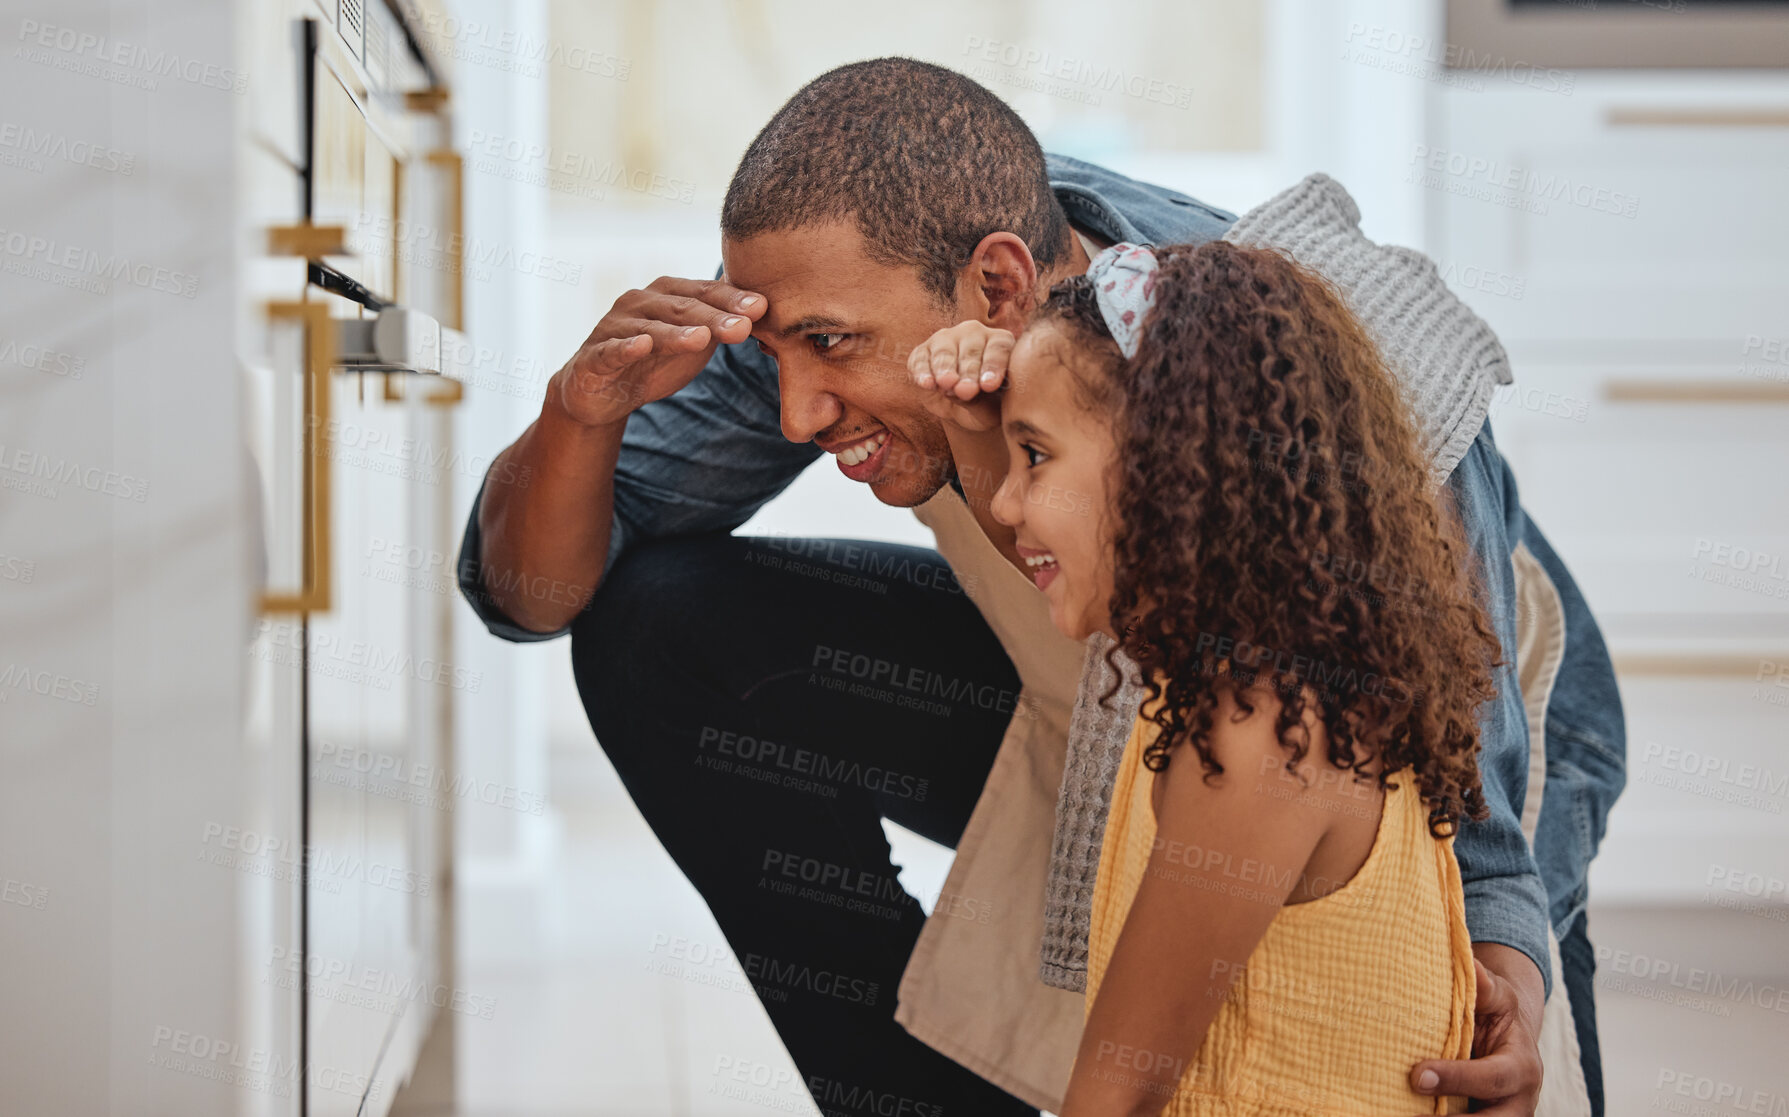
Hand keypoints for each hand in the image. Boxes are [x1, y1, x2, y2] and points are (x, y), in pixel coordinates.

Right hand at [549, 276, 764, 428]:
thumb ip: (722, 328)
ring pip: (649, 328)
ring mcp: (615, 327)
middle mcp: (640, 303)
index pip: (705, 293)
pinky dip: (625, 347)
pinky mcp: (594, 355)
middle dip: (714, 316)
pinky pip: (610, 350)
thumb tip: (763, 312)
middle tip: (744, 326)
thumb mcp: (694, 344)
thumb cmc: (655, 361)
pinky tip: (641, 346)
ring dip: (675, 333)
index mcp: (667, 294)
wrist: (604, 393)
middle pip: (682, 308)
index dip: (732, 299)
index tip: (762, 307)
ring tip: (702, 338)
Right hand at [906, 321, 1014, 433]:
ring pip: (945, 350)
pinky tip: (927, 383)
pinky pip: (921, 359)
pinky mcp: (922, 352)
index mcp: (1000, 342)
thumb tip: (963, 391)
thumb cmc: (985, 405)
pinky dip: (923, 371)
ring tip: (946, 383)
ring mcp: (946, 339)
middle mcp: (973, 333)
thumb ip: (982, 400)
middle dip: (968, 371)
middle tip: (967, 391)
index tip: (989, 386)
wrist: (961, 409)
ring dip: (945, 367)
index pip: (998, 348)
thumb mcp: (990, 410)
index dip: (993, 366)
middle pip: (971, 350)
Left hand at [1408, 951, 1544, 1114]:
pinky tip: (1408, 1114)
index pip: (1492, 1078)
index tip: (1417, 1076)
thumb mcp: (1496, 996)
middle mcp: (1519, 1100)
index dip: (1456, 1079)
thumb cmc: (1497, 1012)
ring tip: (1405, 1116)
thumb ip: (1482, 985)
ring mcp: (1505, 1116)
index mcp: (1522, 1066)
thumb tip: (1467, 963)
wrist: (1511, 1036)